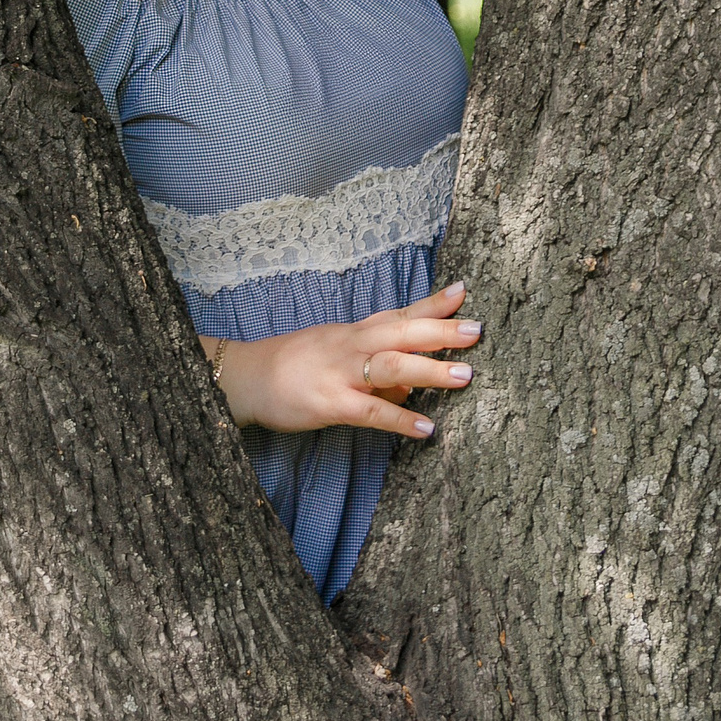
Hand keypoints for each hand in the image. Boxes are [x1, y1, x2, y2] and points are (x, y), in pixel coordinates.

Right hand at [216, 282, 479, 440]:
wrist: (244, 378)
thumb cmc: (291, 368)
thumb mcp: (335, 358)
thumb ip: (376, 370)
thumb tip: (412, 387)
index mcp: (353, 333)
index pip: (398, 314)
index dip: (431, 304)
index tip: (463, 292)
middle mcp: (350, 345)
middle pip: (401, 332)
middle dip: (440, 330)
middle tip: (476, 330)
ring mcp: (340, 373)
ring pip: (391, 366)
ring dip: (430, 370)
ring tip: (465, 376)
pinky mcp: (330, 403)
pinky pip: (371, 412)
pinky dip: (401, 419)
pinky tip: (427, 429)